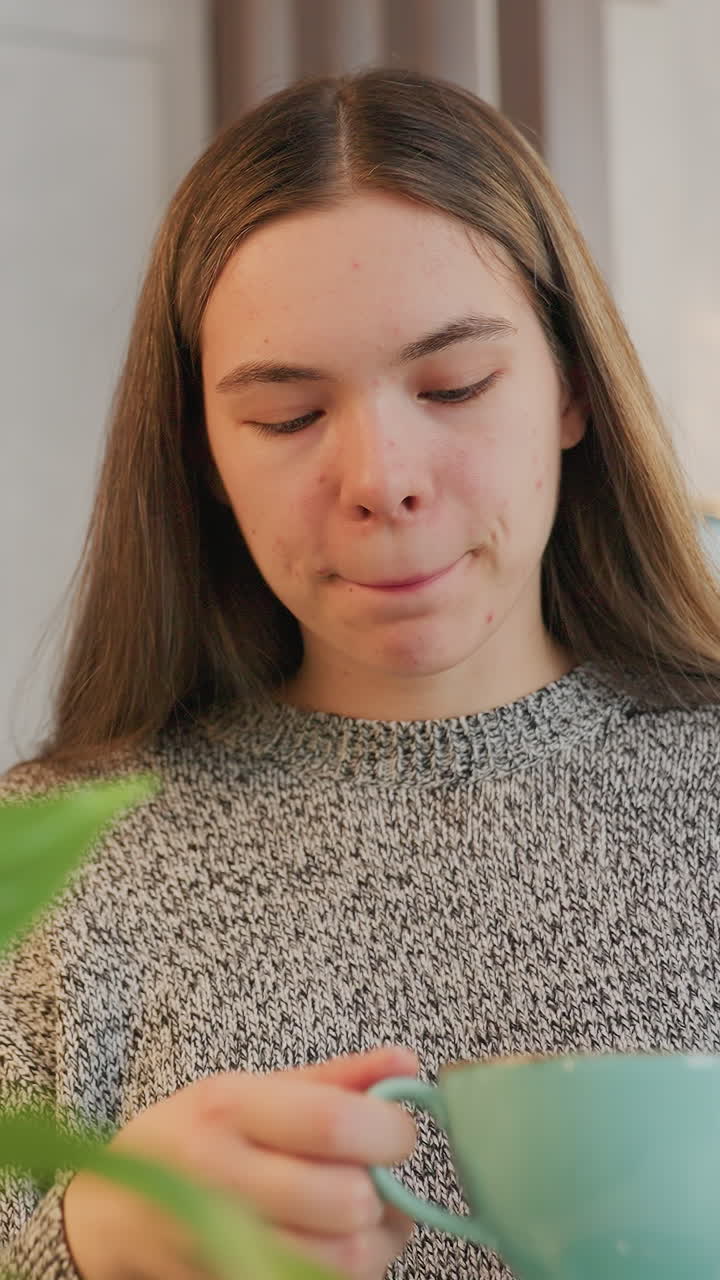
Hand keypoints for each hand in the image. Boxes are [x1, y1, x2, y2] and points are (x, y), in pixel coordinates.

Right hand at [62, 1045, 417, 1279]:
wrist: (113, 1213)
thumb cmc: (194, 1137)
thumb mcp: (252, 1089)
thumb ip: (336, 1079)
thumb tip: (409, 1064)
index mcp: (229, 1108)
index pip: (335, 1124)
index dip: (390, 1131)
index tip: (396, 1130)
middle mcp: (221, 1178)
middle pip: (348, 1201)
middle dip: (382, 1190)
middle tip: (373, 1176)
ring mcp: (223, 1245)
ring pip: (347, 1261)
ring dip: (374, 1238)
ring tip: (358, 1211)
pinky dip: (344, 1270)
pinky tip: (329, 1243)